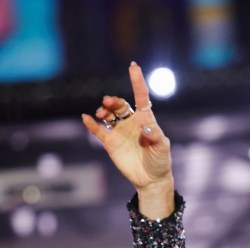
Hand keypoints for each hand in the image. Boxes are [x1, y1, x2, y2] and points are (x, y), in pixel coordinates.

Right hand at [81, 62, 173, 218]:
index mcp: (146, 118)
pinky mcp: (110, 143)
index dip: (137, 81)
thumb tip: (145, 127)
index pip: (141, 96)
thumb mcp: (162, 148)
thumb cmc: (160, 160)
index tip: (133, 66)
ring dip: (104, 111)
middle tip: (108, 102)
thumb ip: (156, 136)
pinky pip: (98, 131)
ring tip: (102, 113)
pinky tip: (86, 118)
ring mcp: (120, 131)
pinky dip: (91, 124)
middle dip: (114, 101)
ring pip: (109, 115)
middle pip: (120, 105)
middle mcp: (131, 122)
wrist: (151, 178)